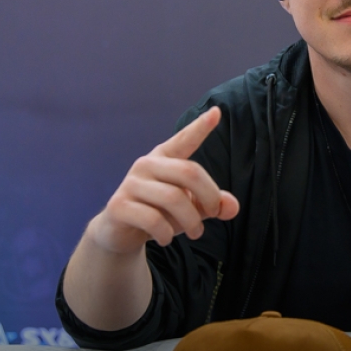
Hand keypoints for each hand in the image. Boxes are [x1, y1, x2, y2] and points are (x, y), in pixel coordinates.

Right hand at [89, 106, 239, 254]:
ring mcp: (130, 184)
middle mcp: (146, 164)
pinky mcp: (119, 206)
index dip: (201, 127)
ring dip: (191, 222)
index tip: (217, 112)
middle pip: (189, 172)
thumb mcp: (191, 208)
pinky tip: (166, 239)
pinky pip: (154, 219)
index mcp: (165, 158)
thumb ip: (213, 205)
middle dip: (209, 197)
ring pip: (174, 199)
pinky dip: (167, 234)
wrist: (120, 233)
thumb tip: (232, 208)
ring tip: (195, 233)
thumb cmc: (160, 213)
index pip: (185, 139)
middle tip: (213, 215)